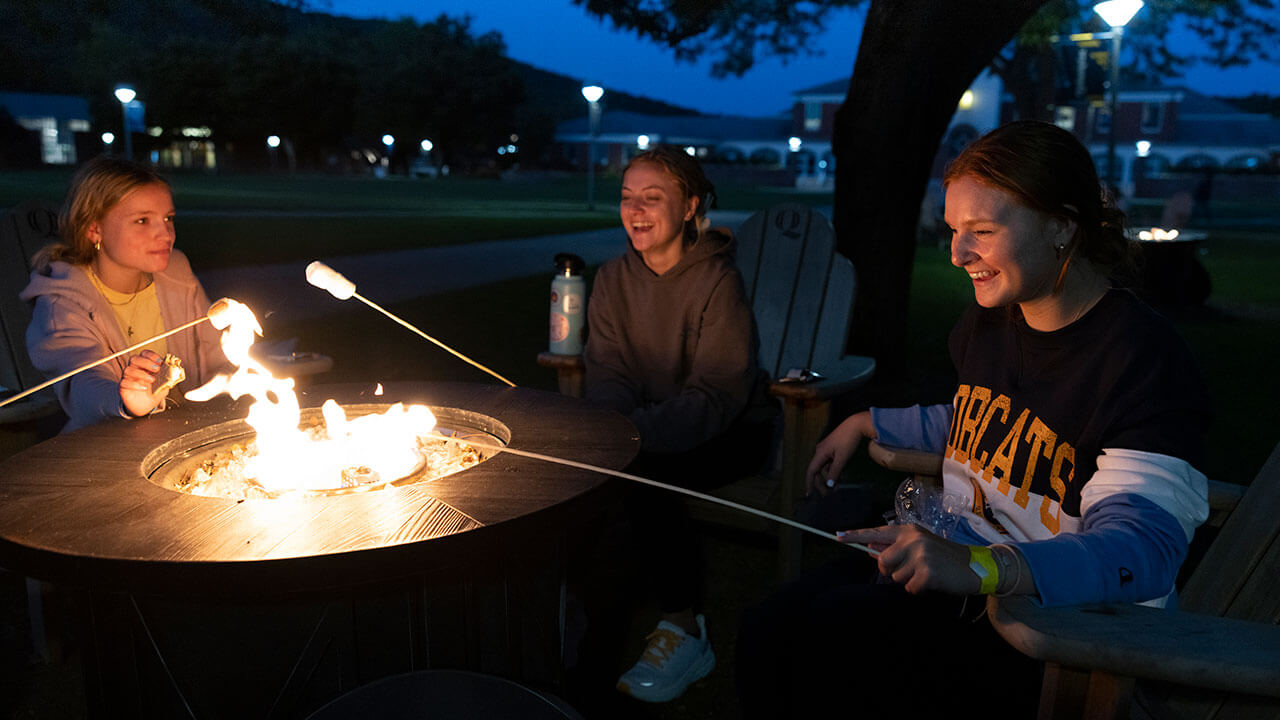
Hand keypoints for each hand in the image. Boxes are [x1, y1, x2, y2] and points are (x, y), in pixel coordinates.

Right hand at [120, 350, 164, 417]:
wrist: (147, 405)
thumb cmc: (155, 390)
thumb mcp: (164, 383)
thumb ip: (169, 376)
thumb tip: (175, 371)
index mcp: (145, 364)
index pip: (144, 353)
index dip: (151, 355)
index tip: (161, 362)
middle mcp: (135, 368)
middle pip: (134, 359)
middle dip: (146, 362)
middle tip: (157, 369)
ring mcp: (128, 377)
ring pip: (128, 370)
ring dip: (141, 374)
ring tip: (152, 380)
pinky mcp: (123, 387)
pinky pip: (124, 382)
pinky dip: (134, 385)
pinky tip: (144, 388)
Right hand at [805, 411, 874, 496]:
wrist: (856, 425)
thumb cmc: (848, 440)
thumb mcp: (842, 458)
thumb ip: (835, 472)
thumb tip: (828, 485)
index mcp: (820, 453)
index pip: (811, 471)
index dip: (809, 483)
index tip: (810, 494)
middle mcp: (820, 451)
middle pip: (817, 471)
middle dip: (822, 483)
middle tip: (828, 494)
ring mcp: (826, 450)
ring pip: (825, 468)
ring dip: (829, 478)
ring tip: (836, 488)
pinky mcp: (833, 449)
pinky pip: (830, 463)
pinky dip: (834, 471)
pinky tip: (840, 478)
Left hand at [837, 524, 977, 595]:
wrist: (975, 566)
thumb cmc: (944, 557)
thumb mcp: (921, 544)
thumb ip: (897, 546)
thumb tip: (870, 548)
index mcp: (908, 530)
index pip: (876, 532)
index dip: (855, 536)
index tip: (837, 536)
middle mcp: (912, 539)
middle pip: (882, 562)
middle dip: (893, 571)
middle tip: (913, 569)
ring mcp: (920, 555)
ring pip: (896, 577)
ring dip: (909, 581)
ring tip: (927, 573)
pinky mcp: (927, 572)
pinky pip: (909, 588)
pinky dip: (919, 590)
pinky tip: (933, 582)